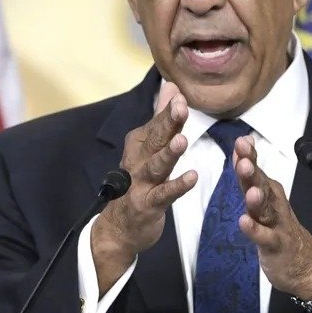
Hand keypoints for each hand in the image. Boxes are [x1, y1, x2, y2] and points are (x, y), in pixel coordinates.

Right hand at [91, 82, 197, 293]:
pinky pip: (164, 194)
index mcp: (140, 143)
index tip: (181, 94)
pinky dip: (177, 186)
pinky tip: (192, 177)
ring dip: (169, 153)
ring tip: (182, 140)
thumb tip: (172, 86)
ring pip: (157, 165)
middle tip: (181, 107)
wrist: (119, 226)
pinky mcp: (147, 204)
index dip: (169, 110)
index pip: (158, 123)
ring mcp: (141, 183)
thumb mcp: (149, 147)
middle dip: (168, 123)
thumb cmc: (139, 181)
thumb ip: (162, 117)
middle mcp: (138, 160)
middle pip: (156, 139)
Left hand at [234, 136, 311, 312]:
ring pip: (265, 209)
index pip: (256, 170)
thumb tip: (242, 145)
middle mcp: (273, 204)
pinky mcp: (276, 244)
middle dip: (252, 173)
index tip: (241, 142)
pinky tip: (244, 222)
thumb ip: (250, 175)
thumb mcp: (263, 199)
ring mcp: (276, 224)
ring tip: (250, 191)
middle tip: (244, 160)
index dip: (248, 157)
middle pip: (261, 186)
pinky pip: (264, 237)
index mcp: (268, 191)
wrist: (305, 263)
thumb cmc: (278, 227)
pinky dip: (254, 230)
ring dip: (257, 199)